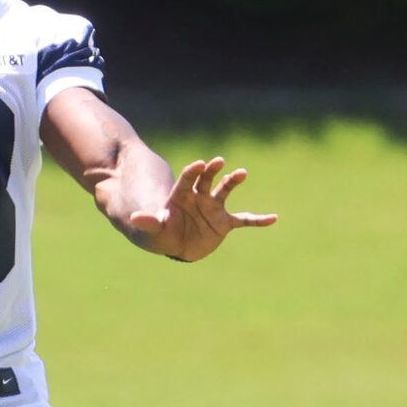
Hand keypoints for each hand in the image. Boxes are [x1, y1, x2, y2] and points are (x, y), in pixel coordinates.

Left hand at [127, 157, 277, 261]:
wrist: (176, 245)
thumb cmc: (162, 234)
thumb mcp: (154, 229)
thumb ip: (148, 222)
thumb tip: (134, 218)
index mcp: (181, 195)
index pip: (188, 179)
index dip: (193, 172)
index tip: (199, 164)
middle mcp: (199, 197)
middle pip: (206, 179)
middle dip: (212, 170)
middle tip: (218, 161)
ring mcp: (213, 208)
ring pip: (225, 190)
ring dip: (232, 181)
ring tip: (241, 173)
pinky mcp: (224, 222)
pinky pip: (243, 220)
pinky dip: (257, 220)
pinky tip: (272, 218)